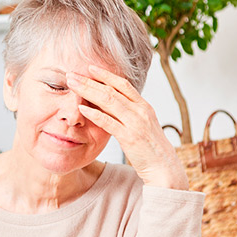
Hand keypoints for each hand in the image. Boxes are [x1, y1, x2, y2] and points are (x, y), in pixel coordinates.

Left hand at [66, 65, 188, 189]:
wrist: (164, 168)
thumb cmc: (151, 149)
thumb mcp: (142, 126)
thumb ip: (128, 114)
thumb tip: (110, 105)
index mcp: (144, 106)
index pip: (123, 84)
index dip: (106, 74)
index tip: (89, 67)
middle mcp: (141, 111)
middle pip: (112, 90)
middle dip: (90, 81)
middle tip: (72, 74)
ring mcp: (136, 123)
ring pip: (109, 101)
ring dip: (88, 91)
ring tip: (72, 85)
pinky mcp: (130, 138)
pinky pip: (109, 122)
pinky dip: (95, 114)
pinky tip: (82, 109)